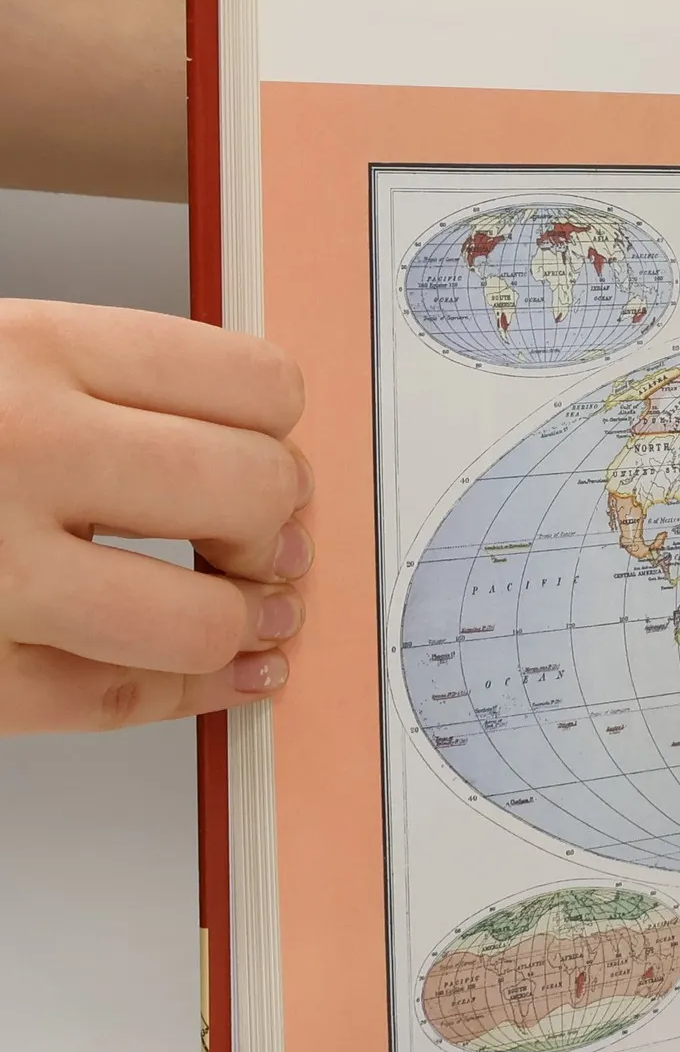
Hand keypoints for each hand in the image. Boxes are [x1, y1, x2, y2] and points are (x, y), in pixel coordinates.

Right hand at [0, 300, 309, 733]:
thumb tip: (250, 446)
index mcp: (31, 351)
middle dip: (274, 528)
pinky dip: (193, 694)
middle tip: (263, 544)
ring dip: (244, 625)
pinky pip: (128, 700)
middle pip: (254, 490)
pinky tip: (220, 676)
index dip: (281, 435)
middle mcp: (21, 448)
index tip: (269, 457)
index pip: (253, 384)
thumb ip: (102, 395)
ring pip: (208, 616)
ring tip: (248, 615)